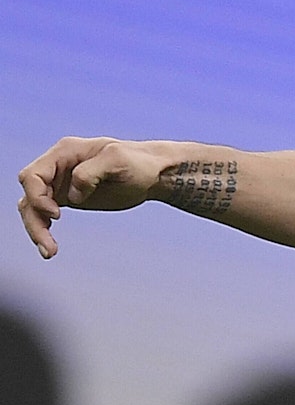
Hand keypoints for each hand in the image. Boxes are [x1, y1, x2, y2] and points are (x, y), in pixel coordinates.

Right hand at [17, 136, 165, 257]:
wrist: (154, 174)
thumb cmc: (139, 162)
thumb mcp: (118, 160)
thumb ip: (90, 172)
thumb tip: (72, 196)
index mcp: (65, 152)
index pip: (33, 175)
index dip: (37, 196)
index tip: (57, 215)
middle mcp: (57, 167)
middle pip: (29, 194)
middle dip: (34, 219)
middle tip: (47, 245)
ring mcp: (61, 184)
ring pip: (33, 207)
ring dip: (36, 229)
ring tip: (49, 252)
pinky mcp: (69, 199)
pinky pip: (45, 215)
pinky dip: (44, 230)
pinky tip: (50, 247)